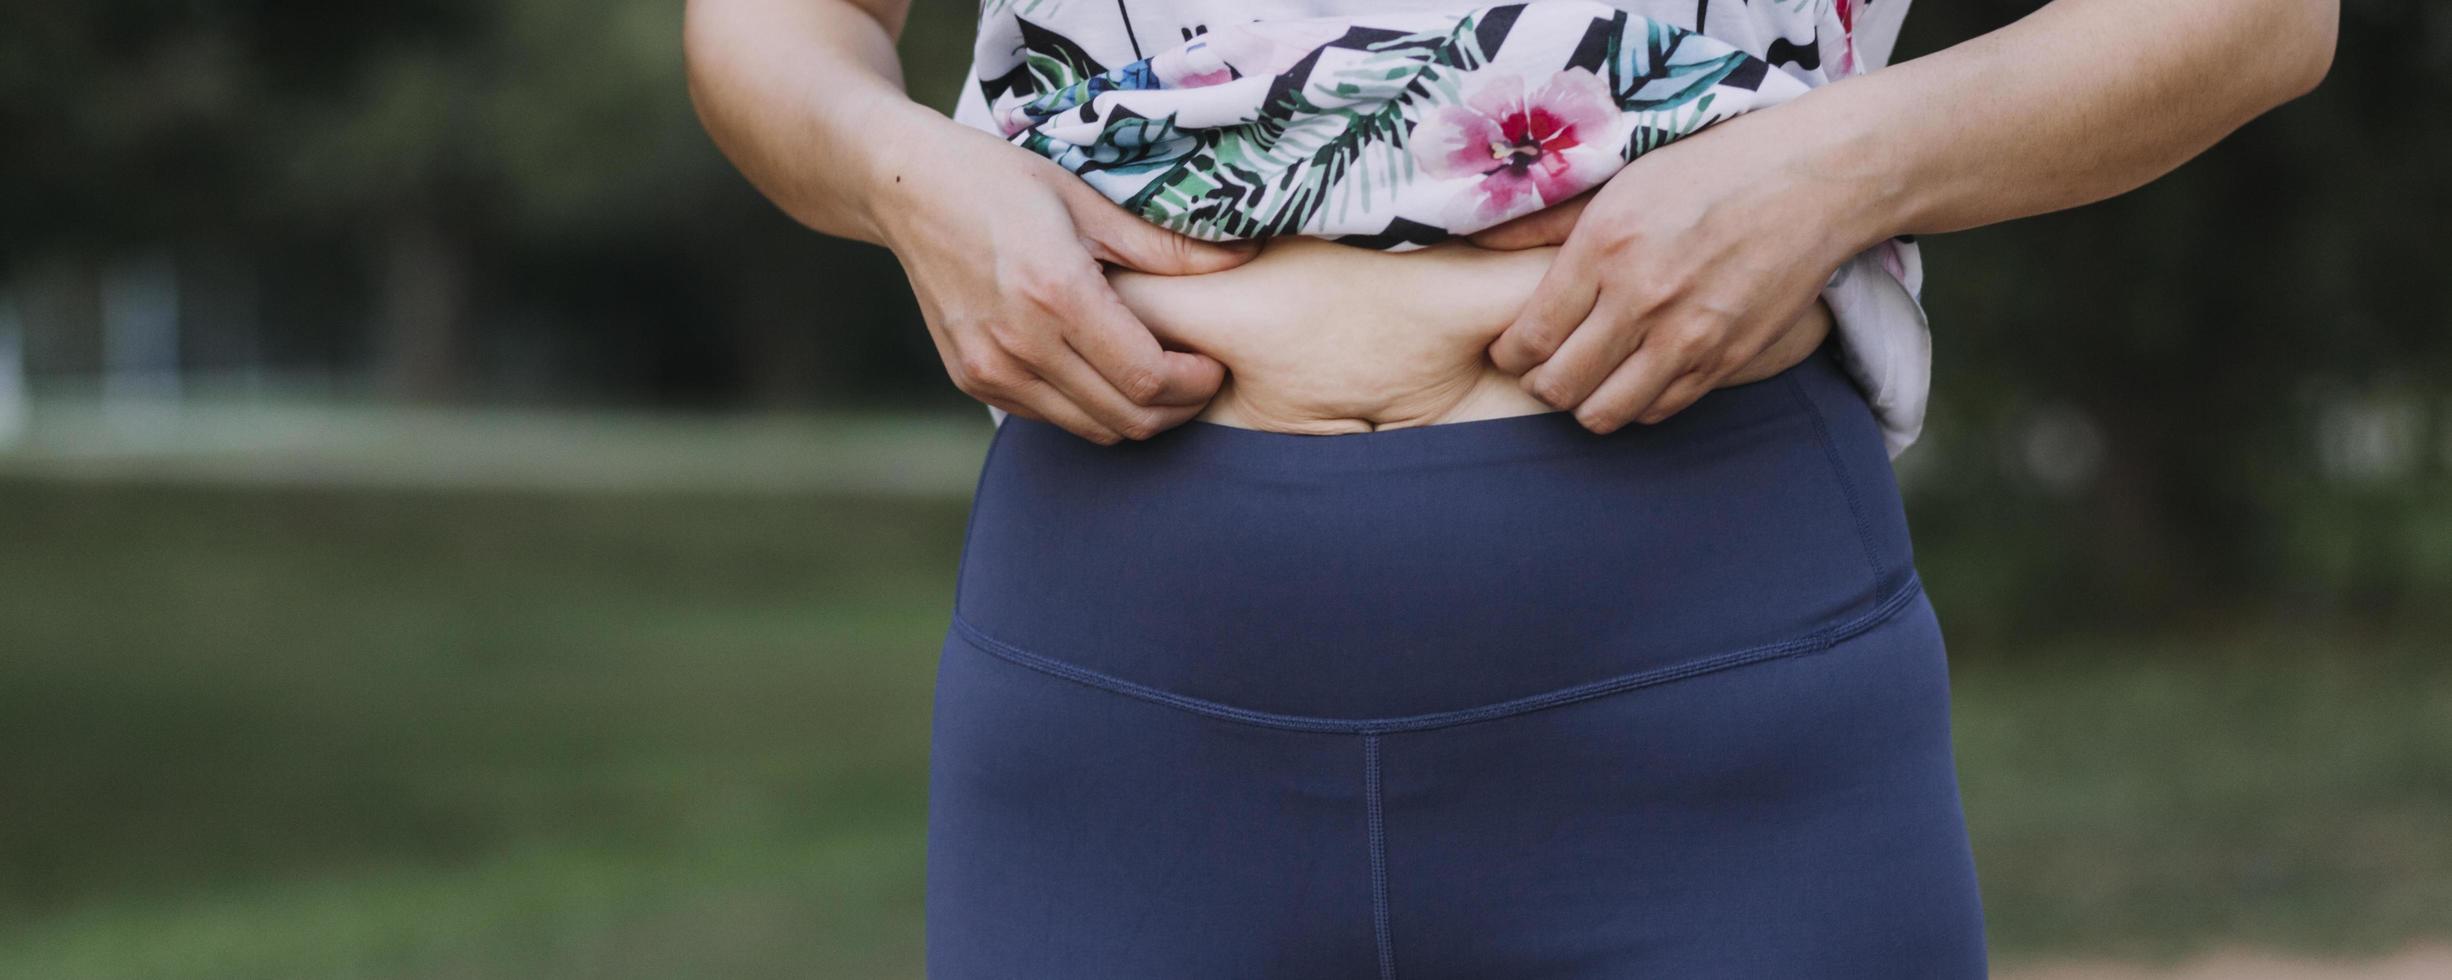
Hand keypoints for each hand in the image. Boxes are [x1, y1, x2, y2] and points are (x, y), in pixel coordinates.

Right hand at [871, 123, 1259, 443]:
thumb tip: (1246, 257)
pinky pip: (1051, 417)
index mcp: (1055, 294)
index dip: (1194, 384)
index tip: (1214, 365)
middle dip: (1176, 409)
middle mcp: (1019, 343)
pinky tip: (1102, 369)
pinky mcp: (972, 379)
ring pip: (1091, 430)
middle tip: (1198, 379)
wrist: (908, 191)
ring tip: (1157, 377)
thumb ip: (1167, 246)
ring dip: (1135, 415)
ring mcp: (990, 369)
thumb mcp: (1089, 201)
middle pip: (1125, 418)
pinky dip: (1089, 407)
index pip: (1146, 378)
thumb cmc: (1001, 183)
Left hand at [1469, 105, 1870, 433]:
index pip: (1530, 337)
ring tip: (1587, 379)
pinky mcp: (1727, 359)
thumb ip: (1547, 221)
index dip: (1508, 356)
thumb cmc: (1710, 170)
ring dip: (1585, 404)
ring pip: (1605, 413)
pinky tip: (1633, 376)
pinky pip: (1660, 410)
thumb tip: (1478, 242)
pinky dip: (1636, 404)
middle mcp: (1642, 298)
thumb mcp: (1622, 181)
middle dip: (1539, 385)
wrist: (1811, 180)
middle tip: (1542, 369)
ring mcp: (1688, 336)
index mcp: (1606, 247)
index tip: (1510, 350)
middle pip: (1559, 386)